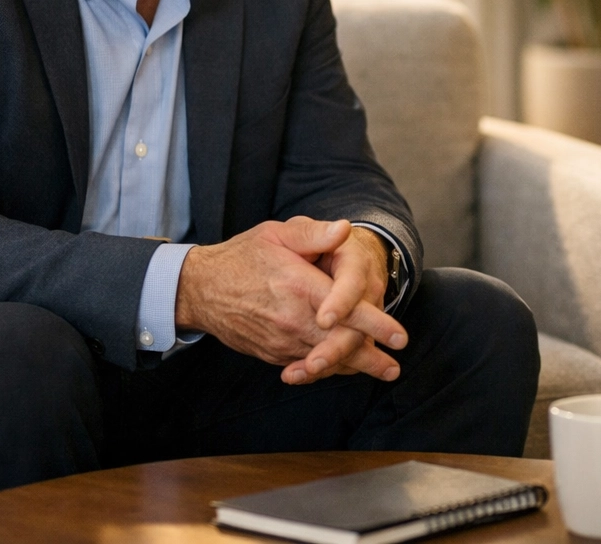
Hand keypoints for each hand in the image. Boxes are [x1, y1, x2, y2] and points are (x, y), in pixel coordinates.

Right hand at [174, 218, 406, 383]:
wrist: (200, 289)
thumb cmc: (243, 256)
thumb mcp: (276, 233)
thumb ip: (313, 233)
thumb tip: (345, 229)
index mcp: (298, 286)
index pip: (346, 311)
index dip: (376, 325)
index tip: (400, 336)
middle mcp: (292, 319)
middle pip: (340, 345)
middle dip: (371, 358)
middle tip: (394, 368)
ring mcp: (280, 341)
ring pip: (323, 360)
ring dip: (353, 367)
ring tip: (380, 370)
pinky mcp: (272, 354)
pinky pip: (305, 365)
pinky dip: (327, 368)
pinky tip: (345, 368)